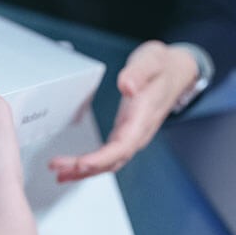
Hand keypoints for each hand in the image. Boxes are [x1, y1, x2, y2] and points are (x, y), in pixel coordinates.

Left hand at [49, 40, 197, 180]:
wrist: (177, 72)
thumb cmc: (162, 67)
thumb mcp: (152, 60)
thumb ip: (138, 73)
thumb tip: (127, 86)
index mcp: (144, 116)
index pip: (123, 145)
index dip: (102, 158)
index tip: (82, 163)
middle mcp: (138, 131)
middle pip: (112, 160)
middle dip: (85, 168)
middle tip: (58, 168)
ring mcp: (132, 135)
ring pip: (109, 162)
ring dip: (84, 170)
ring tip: (60, 174)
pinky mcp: (125, 134)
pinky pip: (108, 156)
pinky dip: (90, 165)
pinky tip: (73, 168)